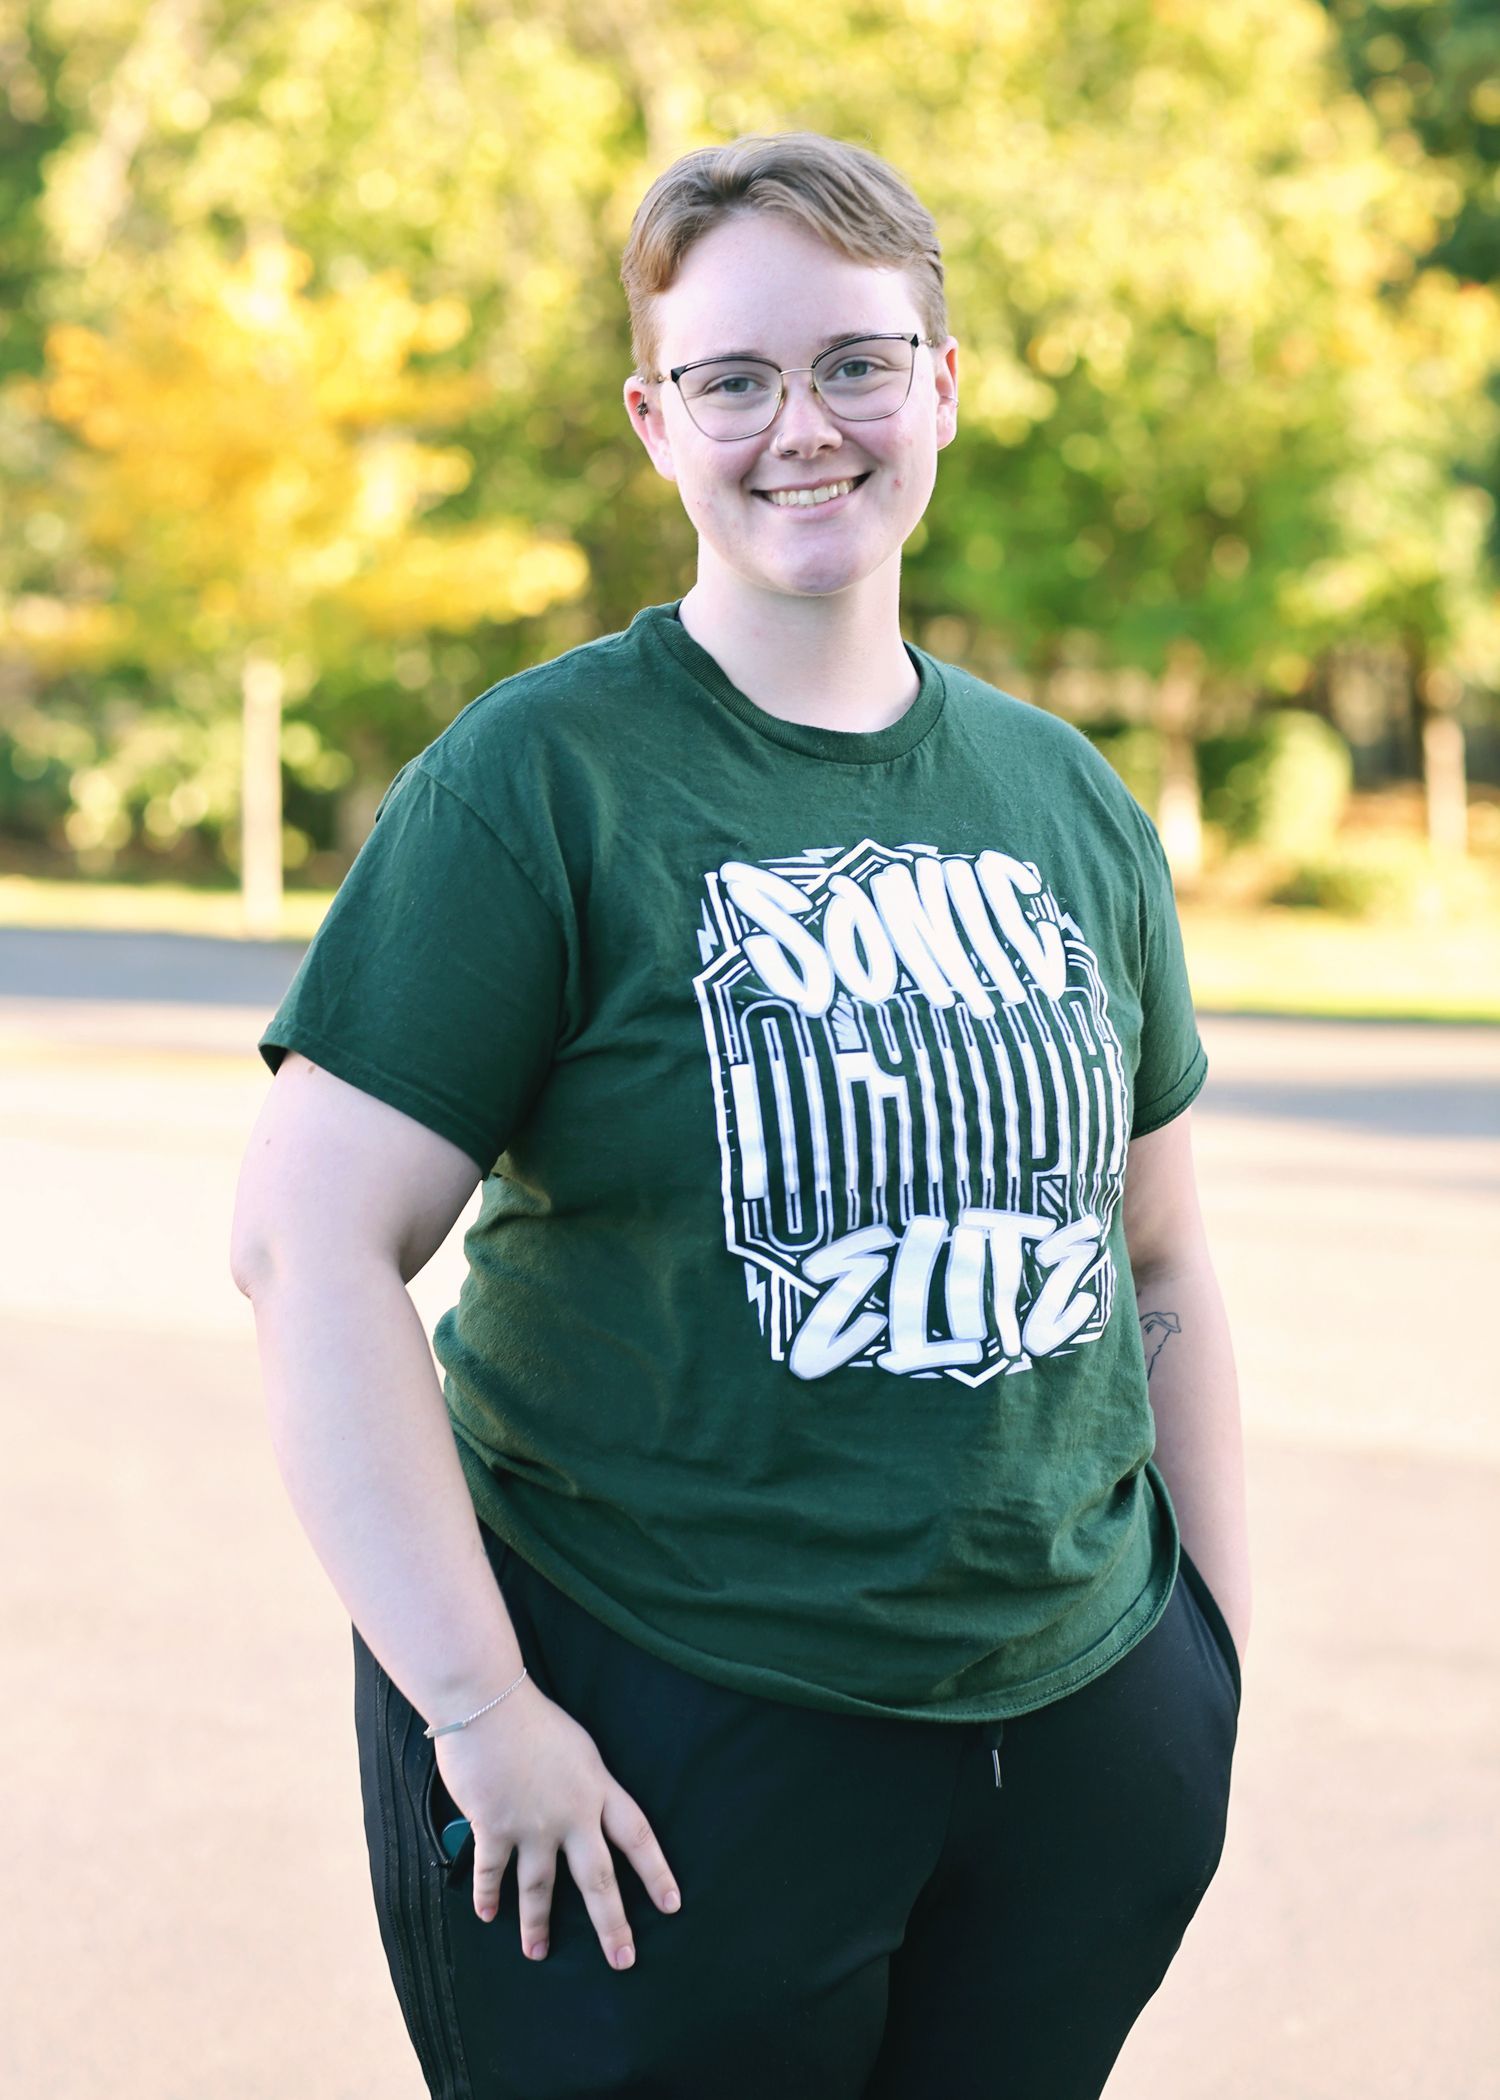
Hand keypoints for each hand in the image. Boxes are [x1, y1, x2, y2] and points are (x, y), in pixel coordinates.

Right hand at [433, 1679, 681, 1968]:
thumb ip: (586, 1784)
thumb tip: (587, 1811)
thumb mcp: (579, 1747)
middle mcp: (571, 1813)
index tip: (672, 1905)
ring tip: (538, 1953)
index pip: (638, 1836)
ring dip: (538, 1925)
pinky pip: (493, 1872)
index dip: (656, 1872)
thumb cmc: (532, 1717)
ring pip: (540, 1888)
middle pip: (598, 1878)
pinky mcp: (494, 1826)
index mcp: (597, 1787)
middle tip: (623, 1960)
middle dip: (611, 1924)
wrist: (486, 1701)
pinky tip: (488, 1915)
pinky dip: (488, 1896)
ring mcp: (532, 1824)